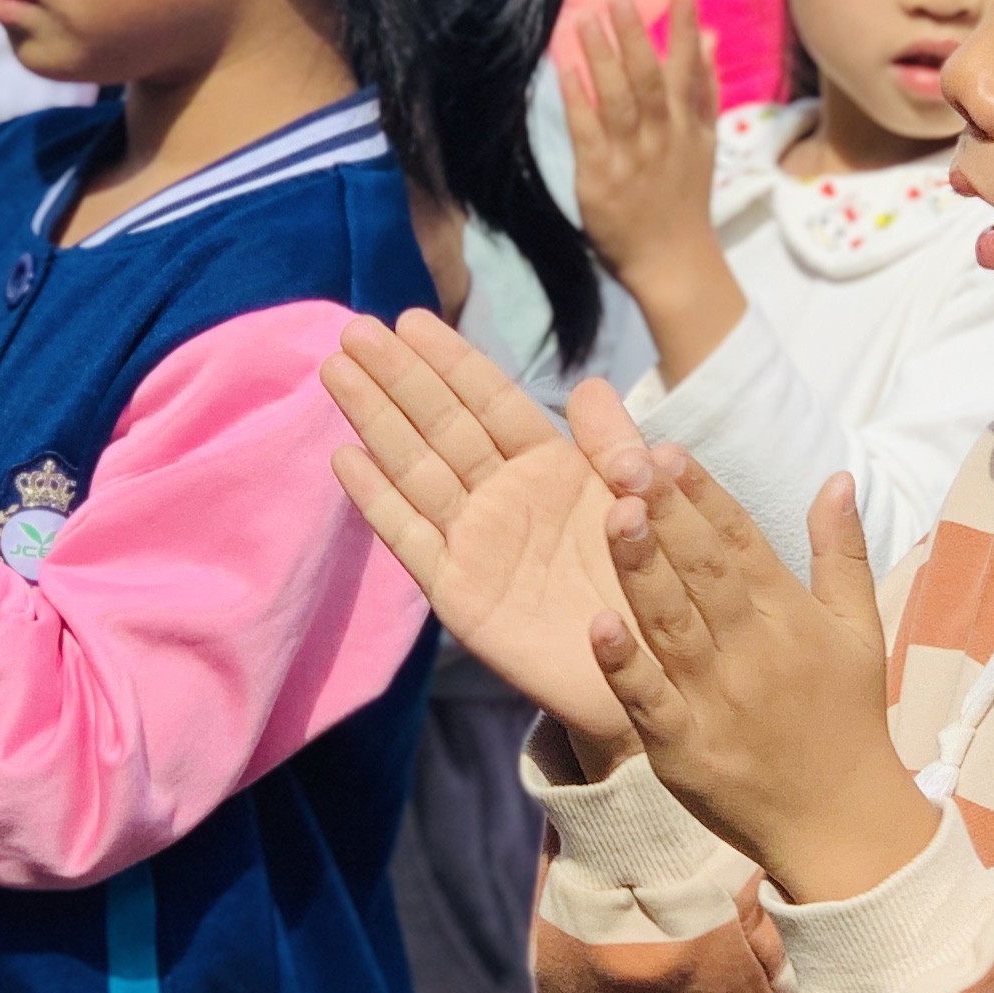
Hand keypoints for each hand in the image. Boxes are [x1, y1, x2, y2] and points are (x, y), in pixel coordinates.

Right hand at [324, 306, 641, 753]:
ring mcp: (477, 542)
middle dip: (399, 378)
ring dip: (376, 421)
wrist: (656, 674)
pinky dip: (378, 500)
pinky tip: (345, 457)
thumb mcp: (645, 505)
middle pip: (442, 426)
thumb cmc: (655, 584)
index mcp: (552, 468)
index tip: (411, 318)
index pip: (492, 402)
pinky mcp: (460, 593)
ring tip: (337, 372)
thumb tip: (591, 384)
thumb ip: (615, 445)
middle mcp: (506, 497)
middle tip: (354, 330)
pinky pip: (412, 538)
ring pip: (416, 469)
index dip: (452, 361)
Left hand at [560, 0, 740, 380]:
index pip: (688, 69)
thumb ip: (705, 88)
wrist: (673, 261)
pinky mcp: (600, 179)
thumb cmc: (683, 199)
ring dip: (603, 60)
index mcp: (688, 126)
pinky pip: (588, 134)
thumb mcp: (705, 142)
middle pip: (650, 80)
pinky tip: (566, 72)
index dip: (684, 29)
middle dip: (637, 38)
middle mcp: (662, 137)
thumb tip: (711, 37)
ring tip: (587, 21)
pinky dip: (579, 102)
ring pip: (619, 101)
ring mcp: (631, 158)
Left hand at [590, 452, 929, 901]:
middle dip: (668, 513)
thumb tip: (838, 477)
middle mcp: (755, 651)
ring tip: (615, 514)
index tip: (667, 449)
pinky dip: (624, 666)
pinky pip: (650, 702)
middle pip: (706, 571)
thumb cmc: (847, 718)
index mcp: (791, 617)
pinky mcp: (685, 749)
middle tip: (628, 460)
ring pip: (673, 624)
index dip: (704, 494)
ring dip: (643, 569)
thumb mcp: (860, 629)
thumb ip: (842, 552)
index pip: (743, 541)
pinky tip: (597, 626)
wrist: (843, 822)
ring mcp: (718, 700)